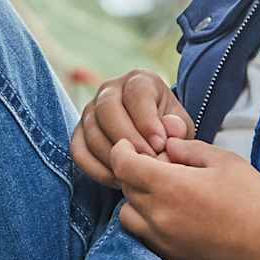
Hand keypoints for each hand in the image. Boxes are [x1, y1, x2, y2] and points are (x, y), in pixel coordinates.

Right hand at [69, 69, 194, 187]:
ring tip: (135, 174)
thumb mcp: (180, 127)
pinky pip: (78, 151)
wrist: (151, 141)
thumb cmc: (168, 131)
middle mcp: (110, 90)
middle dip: (127, 139)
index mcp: (139, 80)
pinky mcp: (79, 132)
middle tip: (146, 161)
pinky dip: (96, 169)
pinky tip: (117, 179)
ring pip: (92, 132)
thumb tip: (169, 129)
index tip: (160, 144)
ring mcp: (90, 110)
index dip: (147, 120)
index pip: (136, 93)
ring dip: (113, 157)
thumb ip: (178, 128)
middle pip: (107, 109)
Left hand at [109, 135, 259, 259]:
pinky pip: (144, 236)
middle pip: (125, 188)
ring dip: (137, 201)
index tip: (131, 146)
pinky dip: (149, 223)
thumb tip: (167, 146)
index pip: (123, 165)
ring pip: (128, 216)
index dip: (122, 150)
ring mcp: (163, 241)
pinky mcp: (172, 257)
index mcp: (170, 186)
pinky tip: (174, 214)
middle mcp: (160, 216)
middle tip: (158, 166)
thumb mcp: (223, 160)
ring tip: (164, 193)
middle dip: (134, 173)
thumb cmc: (253, 197)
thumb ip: (188, 149)